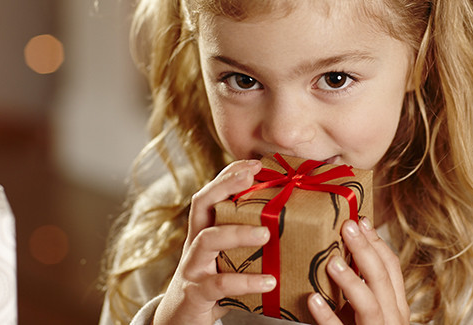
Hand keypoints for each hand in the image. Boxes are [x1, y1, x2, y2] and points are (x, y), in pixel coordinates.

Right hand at [153, 160, 276, 324]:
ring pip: (207, 240)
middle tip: (252, 176)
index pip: (211, 193)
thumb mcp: (227, 257)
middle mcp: (194, 244)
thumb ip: (248, 241)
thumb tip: (292, 223)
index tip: (254, 163)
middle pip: (201, 205)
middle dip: (224, 186)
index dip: (228, 175)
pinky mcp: (196, 294)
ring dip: (236, 232)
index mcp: (204, 230)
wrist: (180, 321)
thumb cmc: (213, 283)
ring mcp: (192, 268)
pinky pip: (219, 284)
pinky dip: (245, 282)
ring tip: (265, 233)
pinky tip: (269, 281)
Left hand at [308, 218, 409, 324]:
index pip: (392, 267)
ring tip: (332, 262)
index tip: (360, 221)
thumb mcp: (368, 310)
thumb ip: (361, 288)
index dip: (376, 242)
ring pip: (369, 304)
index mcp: (396, 306)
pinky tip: (314, 299)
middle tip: (347, 228)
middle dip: (364, 250)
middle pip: (382, 279)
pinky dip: (327, 314)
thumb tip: (338, 253)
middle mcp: (392, 318)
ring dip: (351, 281)